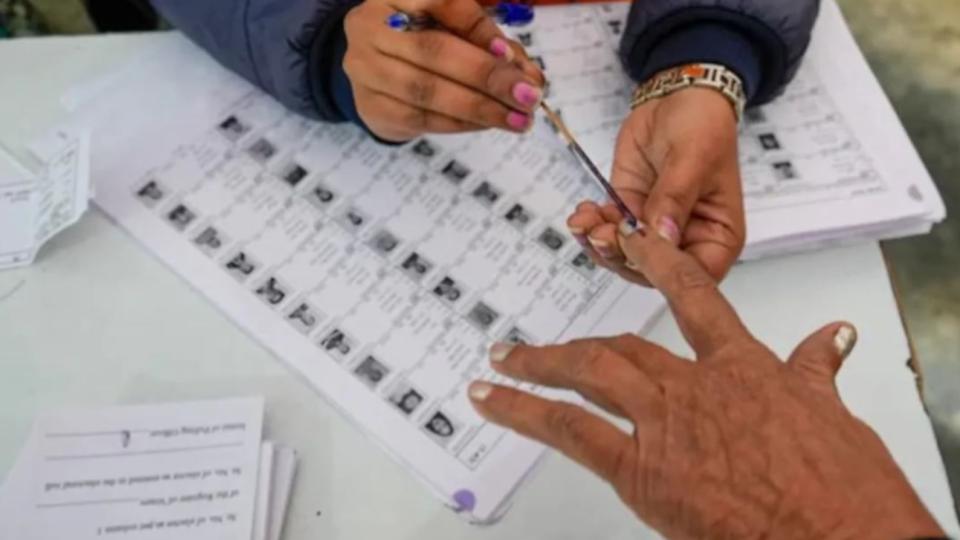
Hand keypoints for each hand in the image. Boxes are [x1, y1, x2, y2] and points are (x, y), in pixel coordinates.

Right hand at [343, 0, 543, 141]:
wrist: (375, 74)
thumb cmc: (424, 42)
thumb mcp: (452, 28)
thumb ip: (488, 43)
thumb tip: (527, 74)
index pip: (442, 3)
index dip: (480, 29)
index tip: (512, 54)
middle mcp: (370, 25)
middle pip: (435, 50)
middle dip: (488, 76)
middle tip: (528, 96)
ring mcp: (364, 68)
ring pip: (428, 91)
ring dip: (480, 108)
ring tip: (517, 119)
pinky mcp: (370, 106)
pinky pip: (421, 119)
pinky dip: (461, 123)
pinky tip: (488, 124)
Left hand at [469, 222, 942, 538]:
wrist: (843, 535)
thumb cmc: (846, 490)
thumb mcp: (836, 417)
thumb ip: (817, 370)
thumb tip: (833, 338)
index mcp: (743, 367)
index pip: (694, 296)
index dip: (659, 264)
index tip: (634, 241)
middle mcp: (694, 385)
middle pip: (623, 346)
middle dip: (576, 344)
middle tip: (538, 344)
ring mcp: (665, 424)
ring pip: (589, 375)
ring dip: (538, 365)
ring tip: (503, 361)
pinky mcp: (642, 471)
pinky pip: (570, 431)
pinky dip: (526, 412)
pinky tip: (494, 402)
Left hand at [568, 87, 744, 283]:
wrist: (677, 95)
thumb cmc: (702, 125)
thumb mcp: (692, 159)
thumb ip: (674, 199)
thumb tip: (661, 236)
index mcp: (717, 236)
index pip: (693, 274)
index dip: (663, 272)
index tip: (637, 250)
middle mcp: (685, 239)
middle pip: (651, 270)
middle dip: (620, 255)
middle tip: (600, 234)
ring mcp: (653, 227)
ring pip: (623, 254)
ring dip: (599, 242)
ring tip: (585, 220)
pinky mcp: (628, 210)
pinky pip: (607, 230)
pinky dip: (591, 226)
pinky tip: (583, 212)